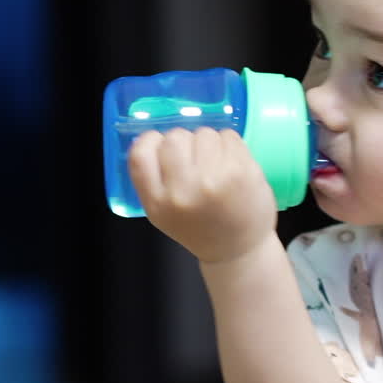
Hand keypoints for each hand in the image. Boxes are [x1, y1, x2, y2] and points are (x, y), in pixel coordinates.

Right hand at [128, 127, 277, 263]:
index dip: (151, 142)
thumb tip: (155, 137)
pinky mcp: (241, 172)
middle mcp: (183, 191)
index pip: (141, 153)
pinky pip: (229, 136)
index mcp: (158, 203)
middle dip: (184, 141)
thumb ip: (152, 179)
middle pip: (175, 137)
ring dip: (209, 142)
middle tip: (194, 159)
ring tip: (215, 164)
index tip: (162, 147)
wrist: (237, 249)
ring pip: (204, 133)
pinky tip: (231, 164)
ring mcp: (214, 180)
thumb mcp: (162, 213)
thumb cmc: (198, 228)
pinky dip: (230, 144)